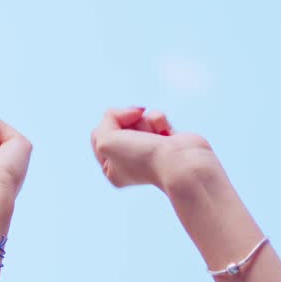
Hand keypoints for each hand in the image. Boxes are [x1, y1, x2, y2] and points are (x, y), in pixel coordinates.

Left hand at [90, 107, 214, 189]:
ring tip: (156, 137)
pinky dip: (159, 120)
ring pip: (138, 118)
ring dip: (146, 122)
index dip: (109, 129)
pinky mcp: (166, 140)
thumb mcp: (106, 141)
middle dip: (129, 124)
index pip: (98, 135)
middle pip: (118, 123)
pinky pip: (155, 117)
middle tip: (140, 138)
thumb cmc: (142, 157)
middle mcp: (129, 161)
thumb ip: (107, 119)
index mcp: (111, 169)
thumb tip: (137, 111)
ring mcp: (149, 150)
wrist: (182, 165)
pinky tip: (167, 135)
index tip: (121, 139)